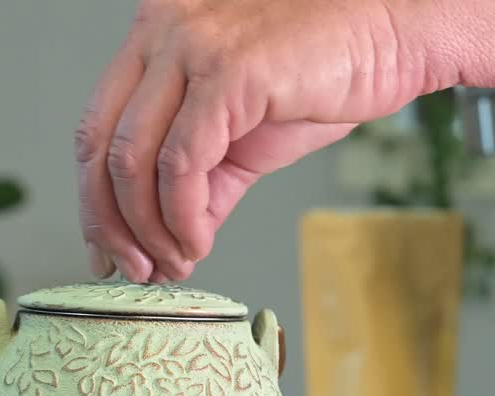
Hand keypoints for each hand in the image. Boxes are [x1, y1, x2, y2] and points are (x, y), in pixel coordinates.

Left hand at [75, 0, 447, 282]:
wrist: (400, 36)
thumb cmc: (331, 68)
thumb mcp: (248, 135)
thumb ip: (205, 179)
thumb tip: (175, 237)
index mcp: (157, 34)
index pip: (99, 124)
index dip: (94, 196)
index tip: (107, 246)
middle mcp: (162, 29)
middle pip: (100, 144)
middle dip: (108, 221)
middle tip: (131, 268)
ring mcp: (191, 45)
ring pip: (133, 159)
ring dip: (147, 229)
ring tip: (171, 263)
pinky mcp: (228, 71)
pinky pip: (181, 164)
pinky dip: (181, 218)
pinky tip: (197, 242)